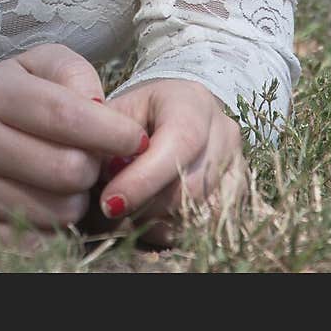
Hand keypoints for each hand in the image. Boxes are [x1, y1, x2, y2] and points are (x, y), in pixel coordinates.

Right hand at [0, 43, 149, 247]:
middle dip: (94, 168)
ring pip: (61, 212)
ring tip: (63, 180)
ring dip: (77, 200)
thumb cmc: (15, 99)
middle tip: (90, 160)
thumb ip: (75, 74)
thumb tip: (101, 109)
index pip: (67, 116)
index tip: (137, 140)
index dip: (113, 131)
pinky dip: (56, 230)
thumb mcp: (41, 67)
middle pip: (69, 170)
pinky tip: (46, 205)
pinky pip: (40, 244)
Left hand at [93, 78, 246, 246]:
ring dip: (161, 221)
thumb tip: (92, 170)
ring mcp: (236, 163)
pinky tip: (154, 219)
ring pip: (203, 211)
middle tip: (113, 208)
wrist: (177, 109)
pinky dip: (178, 229)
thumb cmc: (142, 113)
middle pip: (191, 187)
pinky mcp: (238, 191)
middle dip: (146, 206)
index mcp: (191, 102)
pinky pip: (211, 224)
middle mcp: (222, 131)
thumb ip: (106, 137)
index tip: (109, 203)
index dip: (143, 180)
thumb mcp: (120, 112)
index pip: (177, 143)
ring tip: (132, 211)